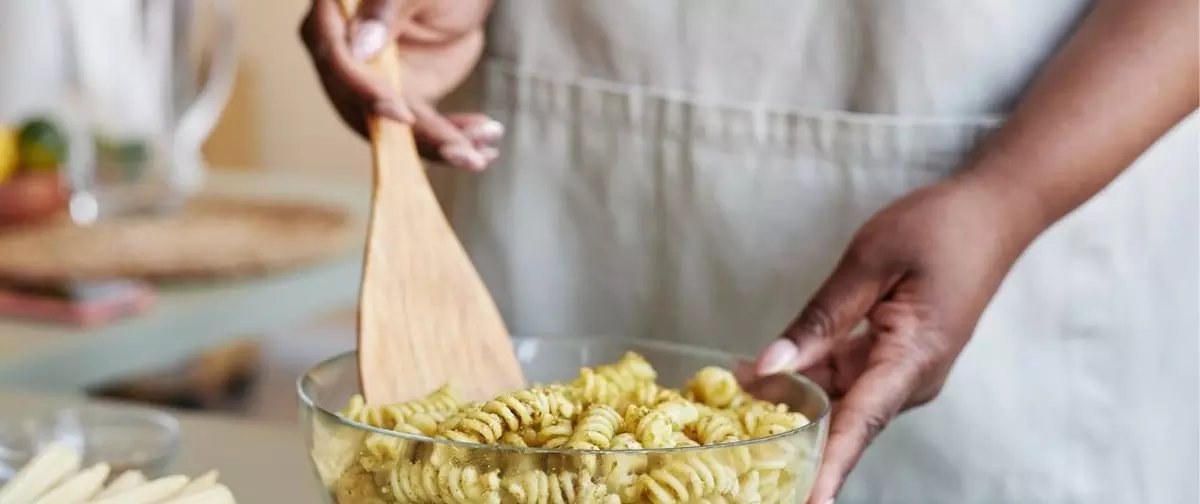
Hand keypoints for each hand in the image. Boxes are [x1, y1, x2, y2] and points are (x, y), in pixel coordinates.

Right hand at [299, 0, 501, 169]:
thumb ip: (385, 7)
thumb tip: (358, 47)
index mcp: (336, 16)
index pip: (337, 60)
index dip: (364, 92)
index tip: (402, 115)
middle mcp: (346, 55)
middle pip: (365, 108)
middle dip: (417, 137)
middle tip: (461, 153)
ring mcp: (374, 82)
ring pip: (396, 128)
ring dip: (441, 146)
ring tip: (479, 155)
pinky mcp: (403, 98)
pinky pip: (422, 129)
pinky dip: (453, 139)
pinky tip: (485, 145)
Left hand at [754, 175, 1042, 502]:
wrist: (993, 214)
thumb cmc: (938, 229)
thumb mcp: (870, 262)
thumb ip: (820, 318)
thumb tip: (771, 366)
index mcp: (913, 356)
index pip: (860, 424)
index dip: (827, 467)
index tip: (803, 501)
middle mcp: (912, 378)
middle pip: (843, 421)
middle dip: (790, 437)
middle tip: (737, 446)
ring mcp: (906, 372)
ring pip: (840, 401)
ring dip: (792, 404)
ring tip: (731, 399)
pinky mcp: (897, 360)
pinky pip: (847, 381)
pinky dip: (809, 380)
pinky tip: (764, 374)